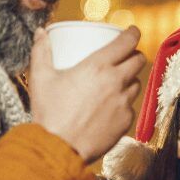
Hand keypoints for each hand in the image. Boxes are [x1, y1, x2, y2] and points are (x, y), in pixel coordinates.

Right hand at [29, 25, 144, 162]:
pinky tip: (112, 105)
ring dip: (130, 79)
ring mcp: (123, 103)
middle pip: (139, 60)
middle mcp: (116, 82)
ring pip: (137, 83)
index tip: (132, 31)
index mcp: (98, 67)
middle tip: (126, 56)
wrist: (59, 148)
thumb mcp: (41, 78)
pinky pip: (130, 106)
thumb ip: (41, 52)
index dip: (132, 33)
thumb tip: (40, 33)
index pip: (127, 42)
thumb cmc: (50, 113)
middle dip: (135, 54)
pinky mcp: (126, 122)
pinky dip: (124, 102)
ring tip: (118, 80)